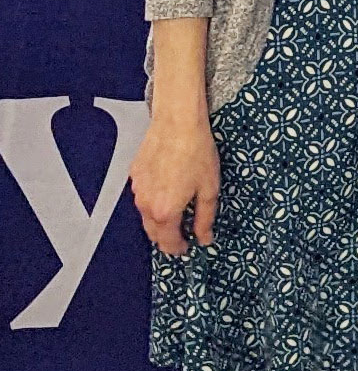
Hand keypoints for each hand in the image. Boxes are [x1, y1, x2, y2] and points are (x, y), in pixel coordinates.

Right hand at [130, 110, 219, 256]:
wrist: (178, 122)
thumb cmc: (195, 151)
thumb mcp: (209, 189)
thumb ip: (205, 218)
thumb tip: (205, 237)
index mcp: (165, 211)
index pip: (167, 243)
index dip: (178, 248)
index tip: (187, 247)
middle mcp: (146, 204)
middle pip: (153, 233)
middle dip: (167, 237)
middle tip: (183, 233)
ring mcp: (137, 189)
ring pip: (145, 215)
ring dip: (159, 219)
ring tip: (178, 210)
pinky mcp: (134, 175)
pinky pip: (142, 196)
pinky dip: (153, 200)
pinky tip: (167, 189)